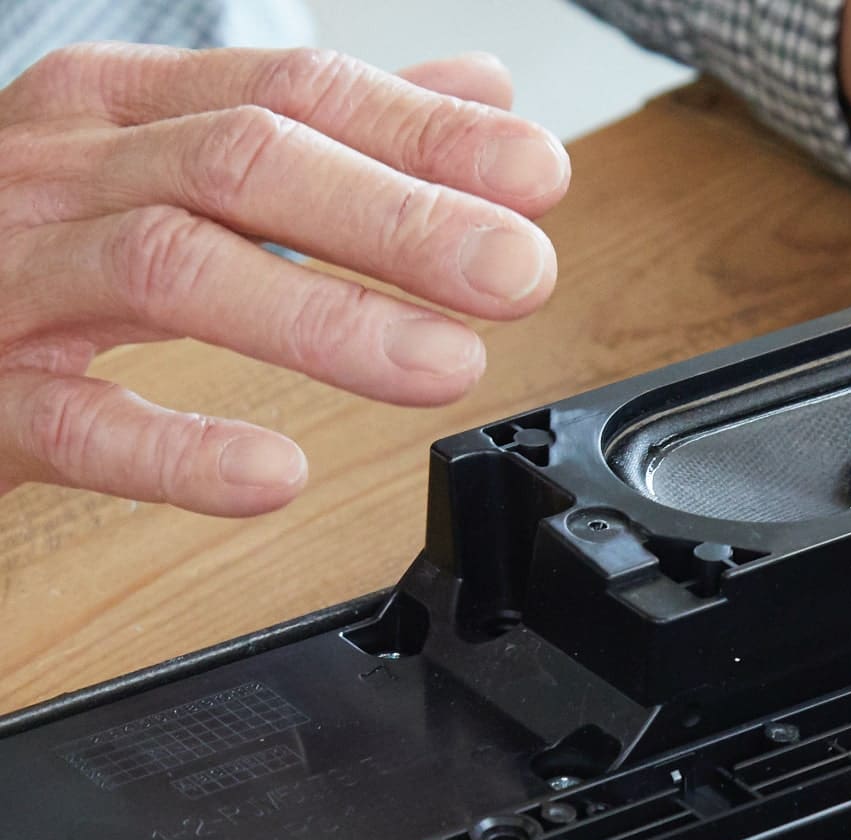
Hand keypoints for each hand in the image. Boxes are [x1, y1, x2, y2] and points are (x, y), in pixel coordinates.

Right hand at [0, 44, 568, 515]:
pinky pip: (68, 419)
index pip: (295, 94)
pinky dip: (172, 447)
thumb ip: (322, 131)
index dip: (424, 136)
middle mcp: (67, 171)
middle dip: (397, 216)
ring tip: (445, 364)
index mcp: (123, 109)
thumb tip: (476, 94)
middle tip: (518, 271)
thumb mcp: (164, 154)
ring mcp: (9, 275)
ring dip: (321, 317)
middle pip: (247, 165)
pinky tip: (270, 475)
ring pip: (170, 267)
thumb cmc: (19, 232)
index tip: (537, 175)